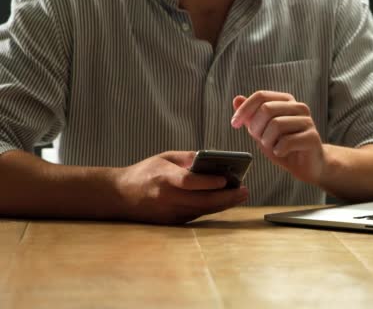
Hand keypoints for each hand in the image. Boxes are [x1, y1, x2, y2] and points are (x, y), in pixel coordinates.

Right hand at [113, 151, 248, 224]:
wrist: (120, 196)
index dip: (207, 182)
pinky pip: (197, 215)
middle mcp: (166, 198)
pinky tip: (225, 201)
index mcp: (163, 178)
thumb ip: (187, 158)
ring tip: (240, 195)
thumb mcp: (164, 157)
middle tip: (245, 191)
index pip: (188, 182)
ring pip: (202, 210)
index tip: (225, 179)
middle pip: (201, 200)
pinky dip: (212, 208)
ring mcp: (169, 213)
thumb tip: (213, 159)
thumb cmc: (145, 172)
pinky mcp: (172, 222)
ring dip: (224, 204)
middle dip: (226, 197)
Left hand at [231, 91, 326, 184]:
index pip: (261, 96)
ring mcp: (307, 121)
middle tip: (260, 140)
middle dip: (256, 128)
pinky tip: (282, 153)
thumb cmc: (284, 147)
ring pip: (276, 124)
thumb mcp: (262, 131)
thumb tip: (237, 99)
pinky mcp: (312, 137)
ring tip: (273, 147)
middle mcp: (298, 107)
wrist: (307, 166)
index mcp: (286, 101)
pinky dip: (278, 150)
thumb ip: (251, 116)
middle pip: (267, 109)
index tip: (234, 124)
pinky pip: (287, 141)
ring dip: (267, 141)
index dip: (244, 109)